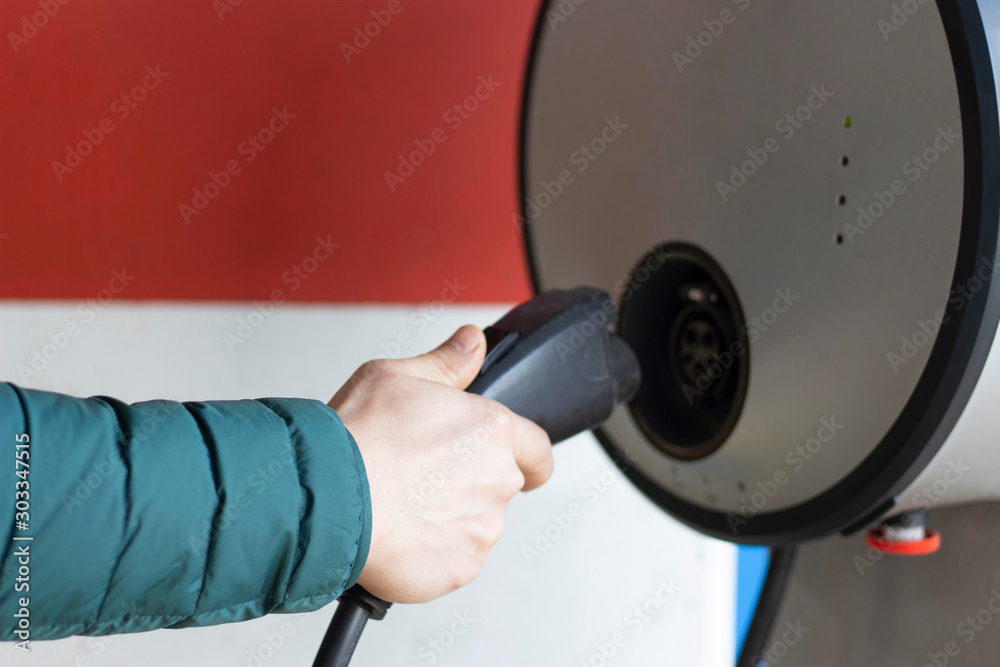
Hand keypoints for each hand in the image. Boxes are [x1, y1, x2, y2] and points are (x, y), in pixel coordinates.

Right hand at [328, 325, 553, 603]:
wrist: (328, 497)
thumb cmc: (358, 436)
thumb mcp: (397, 376)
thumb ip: (447, 362)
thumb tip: (471, 343)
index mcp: (491, 429)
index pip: (538, 449)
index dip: (528, 456)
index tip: (518, 463)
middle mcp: (497, 479)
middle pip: (499, 486)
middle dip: (469, 483)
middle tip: (421, 476)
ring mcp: (482, 528)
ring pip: (475, 524)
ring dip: (449, 518)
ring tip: (401, 503)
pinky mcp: (461, 567)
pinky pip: (453, 559)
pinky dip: (431, 551)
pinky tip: (398, 531)